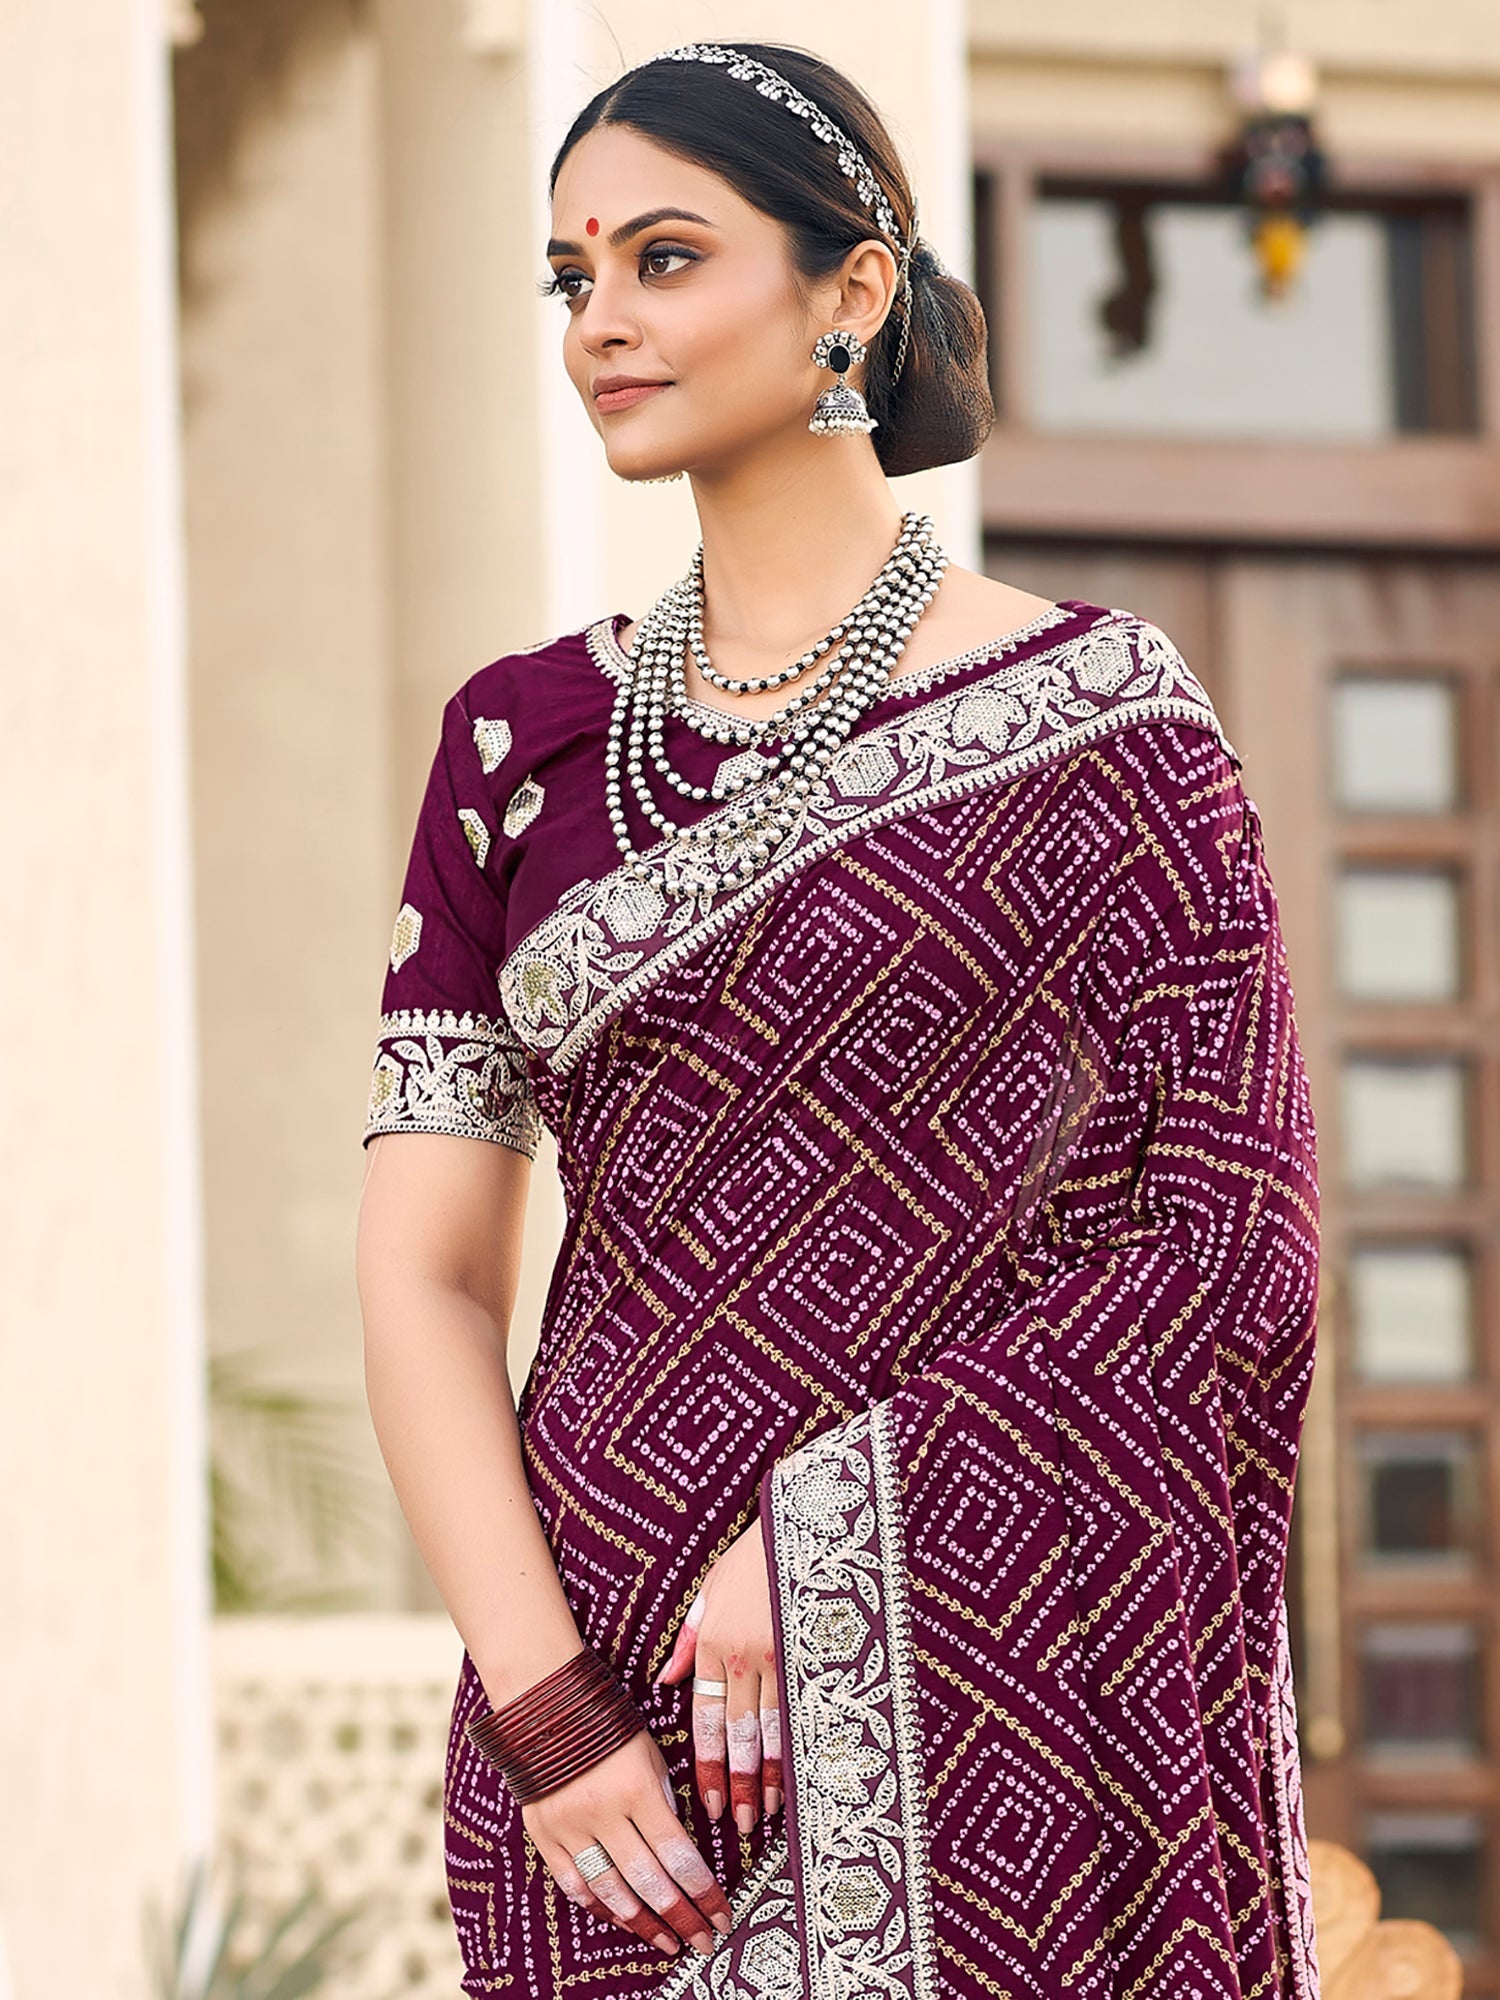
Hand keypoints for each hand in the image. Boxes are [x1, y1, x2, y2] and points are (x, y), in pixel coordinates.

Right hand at [522, 1728, 732, 1958]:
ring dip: (643, 1923)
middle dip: (682, 1917)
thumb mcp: (649, 1755)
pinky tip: (624, 1919)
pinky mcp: (545, 1835)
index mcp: (636, 1788)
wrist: (544, 1708)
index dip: (703, 1892)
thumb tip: (678, 1850)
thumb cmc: (606, 1726)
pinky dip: (601, 1907)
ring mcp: (570, 1827)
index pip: (678, 1854)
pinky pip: (574, 1884)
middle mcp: (602, 1812)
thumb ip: (663, 1801)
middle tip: (703, 1940)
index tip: (721, 1914)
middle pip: (648, 1881)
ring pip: (611, 1891)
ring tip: (668, 1941)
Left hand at [655, 1516, 781, 1832]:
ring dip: (769, 1776)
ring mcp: (778, 1654)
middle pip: (737, 1733)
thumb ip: (689, 1639)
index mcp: (713, 1642)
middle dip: (738, 1782)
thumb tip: (667, 1681)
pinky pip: (801, 1708)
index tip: (710, 1801)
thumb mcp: (711, 1590)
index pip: (704, 1718)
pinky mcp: (809, 1650)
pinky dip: (799, 1746)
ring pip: (771, 1729)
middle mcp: (742, 1654)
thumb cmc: (754, 1557)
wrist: (802, 1525)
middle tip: (739, 1822)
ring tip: (767, 1811)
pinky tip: (801, 1773)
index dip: (707, 1764)